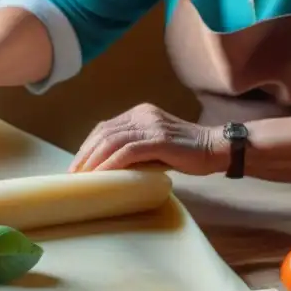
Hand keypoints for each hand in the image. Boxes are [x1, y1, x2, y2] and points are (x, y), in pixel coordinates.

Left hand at [69, 103, 226, 175]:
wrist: (217, 148)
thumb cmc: (187, 152)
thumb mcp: (155, 145)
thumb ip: (135, 148)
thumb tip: (109, 167)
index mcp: (139, 113)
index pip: (105, 128)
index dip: (88, 146)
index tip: (78, 165)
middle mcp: (142, 115)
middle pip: (104, 132)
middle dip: (85, 154)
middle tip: (73, 174)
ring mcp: (151, 125)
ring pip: (112, 140)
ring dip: (94, 160)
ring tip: (83, 177)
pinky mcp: (159, 139)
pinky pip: (127, 151)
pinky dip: (111, 164)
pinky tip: (102, 175)